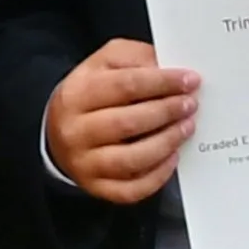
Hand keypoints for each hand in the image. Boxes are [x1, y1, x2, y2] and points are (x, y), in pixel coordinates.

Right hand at [46, 36, 197, 203]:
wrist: (58, 131)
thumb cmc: (91, 95)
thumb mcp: (105, 63)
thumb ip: (136, 59)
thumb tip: (170, 70)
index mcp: (76, 94)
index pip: (125, 86)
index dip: (162, 82)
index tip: (190, 80)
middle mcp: (75, 131)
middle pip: (127, 123)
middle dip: (167, 112)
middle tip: (190, 104)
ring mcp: (84, 163)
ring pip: (131, 159)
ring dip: (166, 143)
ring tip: (186, 127)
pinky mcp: (95, 187)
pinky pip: (131, 189)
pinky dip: (157, 175)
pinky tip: (173, 157)